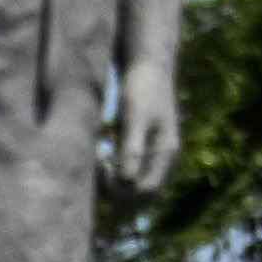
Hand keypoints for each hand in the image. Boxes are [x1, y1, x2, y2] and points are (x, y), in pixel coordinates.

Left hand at [111, 60, 180, 197]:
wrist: (148, 65)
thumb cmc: (141, 87)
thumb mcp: (134, 115)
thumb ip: (131, 148)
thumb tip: (125, 181)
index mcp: (166, 153)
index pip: (146, 191)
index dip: (121, 189)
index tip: (102, 167)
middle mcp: (164, 160)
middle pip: (142, 196)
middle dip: (117, 191)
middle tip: (96, 168)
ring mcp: (155, 156)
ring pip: (135, 187)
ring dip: (115, 184)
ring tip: (98, 163)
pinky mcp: (145, 150)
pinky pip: (131, 175)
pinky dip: (115, 174)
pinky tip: (103, 157)